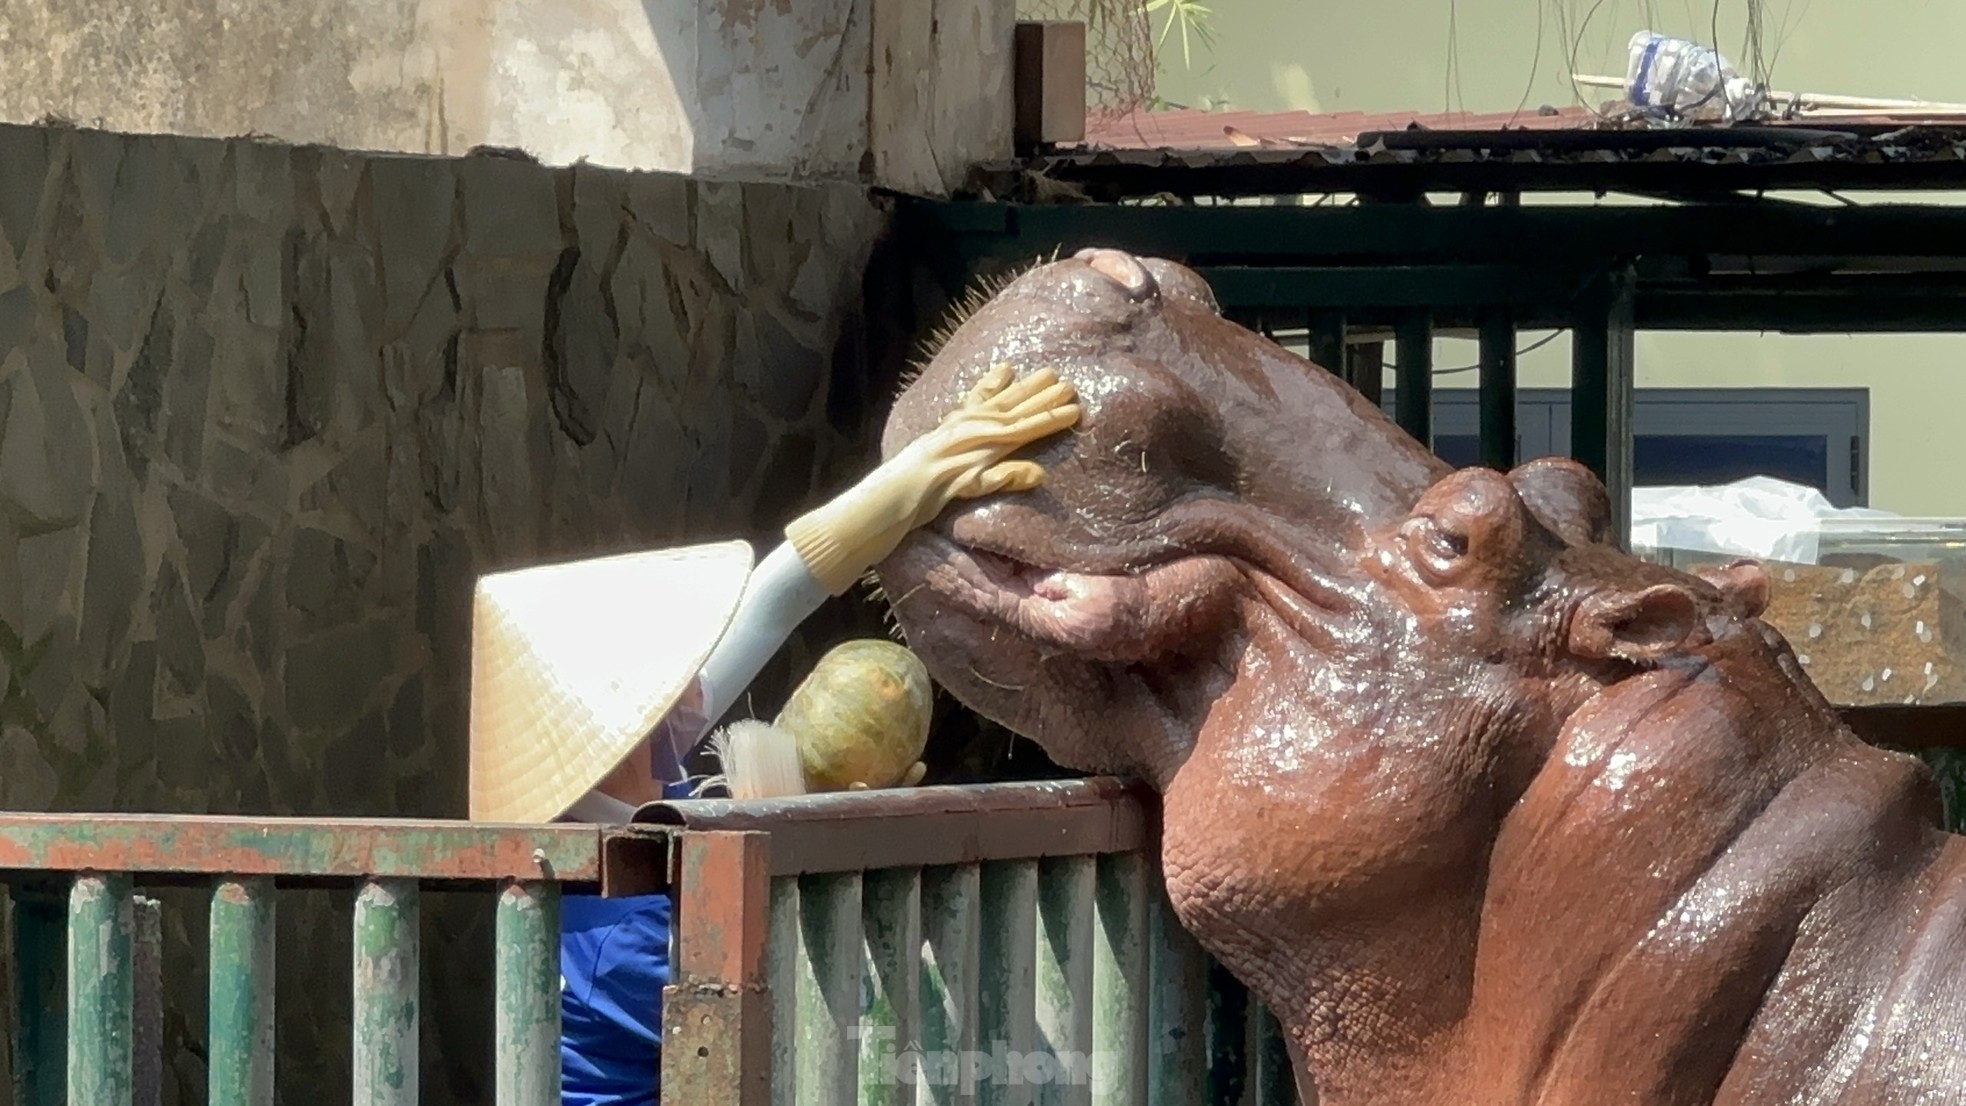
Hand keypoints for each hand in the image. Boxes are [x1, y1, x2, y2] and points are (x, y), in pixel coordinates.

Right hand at [783, 363, 1080, 594]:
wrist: (867, 512)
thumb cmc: (898, 491)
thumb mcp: (928, 457)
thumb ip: (952, 442)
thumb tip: (975, 433)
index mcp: (948, 431)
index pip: (987, 404)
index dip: (1017, 387)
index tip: (1046, 373)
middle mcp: (952, 438)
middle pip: (1002, 412)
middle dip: (1037, 396)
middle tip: (1068, 382)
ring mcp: (951, 459)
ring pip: (1001, 435)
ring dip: (1036, 422)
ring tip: (1069, 413)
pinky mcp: (947, 485)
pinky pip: (983, 481)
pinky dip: (1009, 476)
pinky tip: (1037, 474)